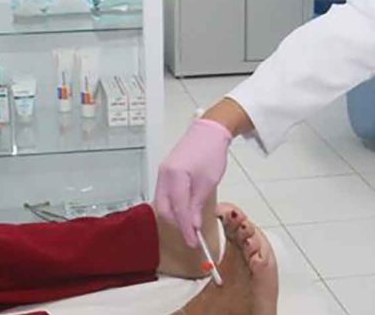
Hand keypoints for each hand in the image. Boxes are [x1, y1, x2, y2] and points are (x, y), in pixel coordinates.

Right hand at [155, 118, 232, 246]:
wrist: (209, 131)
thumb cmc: (211, 152)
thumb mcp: (208, 182)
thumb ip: (197, 205)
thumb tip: (192, 225)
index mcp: (175, 176)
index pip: (178, 210)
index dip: (186, 229)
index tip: (194, 243)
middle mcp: (164, 175)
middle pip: (164, 209)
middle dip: (177, 225)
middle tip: (193, 236)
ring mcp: (163, 173)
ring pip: (163, 203)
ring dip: (175, 216)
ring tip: (190, 225)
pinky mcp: (166, 173)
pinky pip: (166, 194)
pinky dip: (174, 206)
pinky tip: (185, 210)